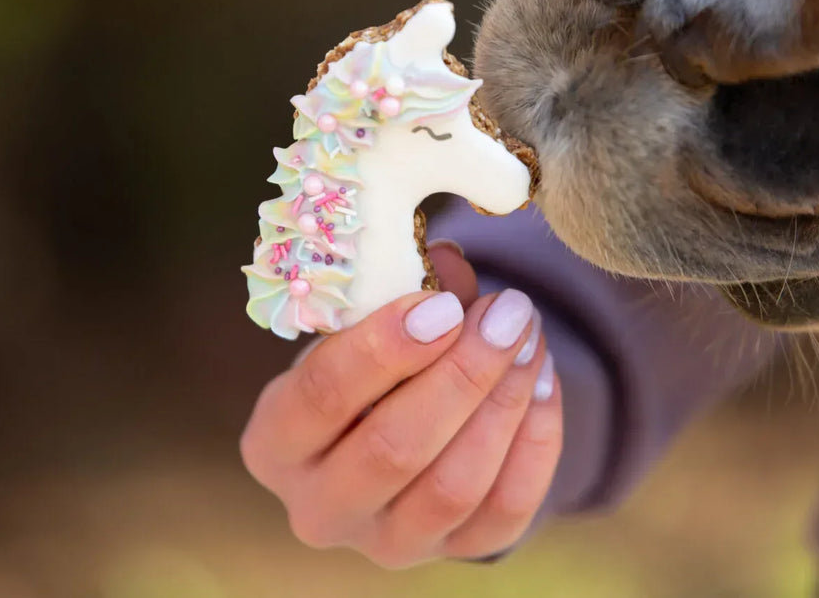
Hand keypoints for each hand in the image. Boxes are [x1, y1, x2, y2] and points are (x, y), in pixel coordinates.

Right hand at [240, 243, 562, 566]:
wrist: (401, 423)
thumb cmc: (373, 360)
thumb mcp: (367, 320)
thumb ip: (405, 288)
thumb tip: (448, 264)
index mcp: (275, 442)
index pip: (321, 397)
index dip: (386, 348)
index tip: (445, 305)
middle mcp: (320, 507)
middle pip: (393, 449)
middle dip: (462, 375)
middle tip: (509, 314)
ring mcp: (387, 541)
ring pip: (454, 486)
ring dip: (504, 403)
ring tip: (530, 337)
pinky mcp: (452, 553)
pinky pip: (506, 509)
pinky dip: (535, 441)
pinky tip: (543, 379)